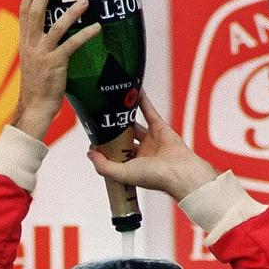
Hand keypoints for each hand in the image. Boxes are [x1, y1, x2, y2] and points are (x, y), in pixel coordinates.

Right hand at [12, 0, 98, 140]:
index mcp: (25, 44)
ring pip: (56, 26)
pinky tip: (96, 27)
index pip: (24, 14)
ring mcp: (43, 54)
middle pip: (35, 13)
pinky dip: (85, 35)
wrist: (34, 108)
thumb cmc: (36, 88)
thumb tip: (46, 37)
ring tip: (84, 0)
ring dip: (71, 12)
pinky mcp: (56, 64)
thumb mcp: (33, 63)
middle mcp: (31, 46)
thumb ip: (38, 48)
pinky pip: (72, 45)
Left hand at [86, 93, 219, 199]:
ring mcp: (151, 140)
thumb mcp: (121, 175)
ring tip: (114, 105)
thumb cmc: (153, 177)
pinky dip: (142, 102)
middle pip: (123, 139)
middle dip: (113, 131)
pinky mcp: (161, 128)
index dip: (105, 148)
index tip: (93, 139)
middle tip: (101, 120)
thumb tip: (90, 154)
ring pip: (135, 125)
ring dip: (126, 115)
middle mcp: (142, 154)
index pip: (115, 155)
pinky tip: (134, 92)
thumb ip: (103, 166)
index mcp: (133, 167)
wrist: (179, 172)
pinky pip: (149, 112)